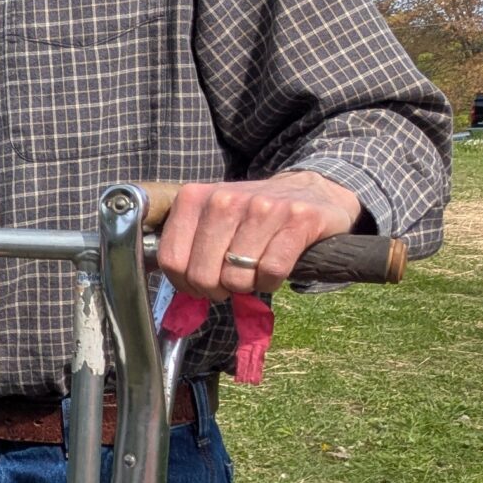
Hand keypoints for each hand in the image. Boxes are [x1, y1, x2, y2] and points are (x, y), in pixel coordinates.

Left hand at [154, 171, 361, 299]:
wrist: (311, 192)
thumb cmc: (251, 215)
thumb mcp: (210, 218)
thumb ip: (186, 245)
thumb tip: (176, 285)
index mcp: (194, 197)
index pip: (171, 258)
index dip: (183, 283)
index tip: (197, 285)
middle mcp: (225, 198)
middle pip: (202, 274)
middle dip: (215, 289)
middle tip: (229, 283)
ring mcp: (263, 207)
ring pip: (236, 276)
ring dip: (245, 285)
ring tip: (252, 271)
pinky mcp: (298, 220)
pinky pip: (271, 271)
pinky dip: (270, 282)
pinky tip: (272, 271)